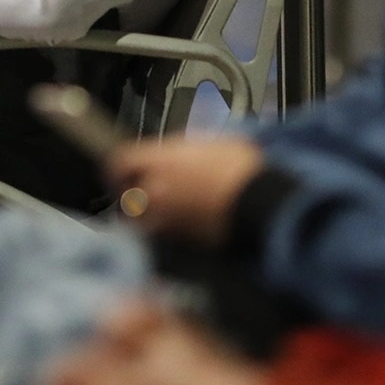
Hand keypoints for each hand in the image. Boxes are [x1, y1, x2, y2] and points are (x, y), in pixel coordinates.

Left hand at [105, 138, 265, 242]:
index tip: (123, 170)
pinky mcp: (179, 241)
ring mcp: (165, 219)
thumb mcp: (212, 143)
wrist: (263, 203)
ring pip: (141, 219)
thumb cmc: (243, 169)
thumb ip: (181, 150)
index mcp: (161, 162)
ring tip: (166, 211)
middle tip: (147, 191)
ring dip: (148, 215)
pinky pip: (161, 235)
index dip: (120, 167)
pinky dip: (166, 231)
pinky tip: (183, 224)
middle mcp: (155, 191)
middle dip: (133, 194)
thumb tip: (171, 155)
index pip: (120, 162)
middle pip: (126, 196)